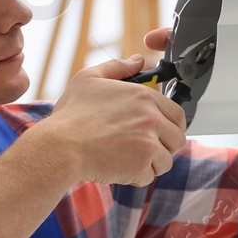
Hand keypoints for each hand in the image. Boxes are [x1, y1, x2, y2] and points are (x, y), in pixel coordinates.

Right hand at [38, 54, 186, 185]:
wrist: (60, 146)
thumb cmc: (72, 115)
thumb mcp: (89, 79)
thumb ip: (117, 68)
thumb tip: (139, 60)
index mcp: (143, 96)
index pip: (177, 114)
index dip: (169, 125)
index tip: (158, 132)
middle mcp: (151, 118)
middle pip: (178, 138)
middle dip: (164, 146)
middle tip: (143, 148)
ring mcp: (148, 143)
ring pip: (166, 160)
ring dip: (150, 163)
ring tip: (127, 158)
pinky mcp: (140, 165)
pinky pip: (149, 176)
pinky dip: (136, 176)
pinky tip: (118, 168)